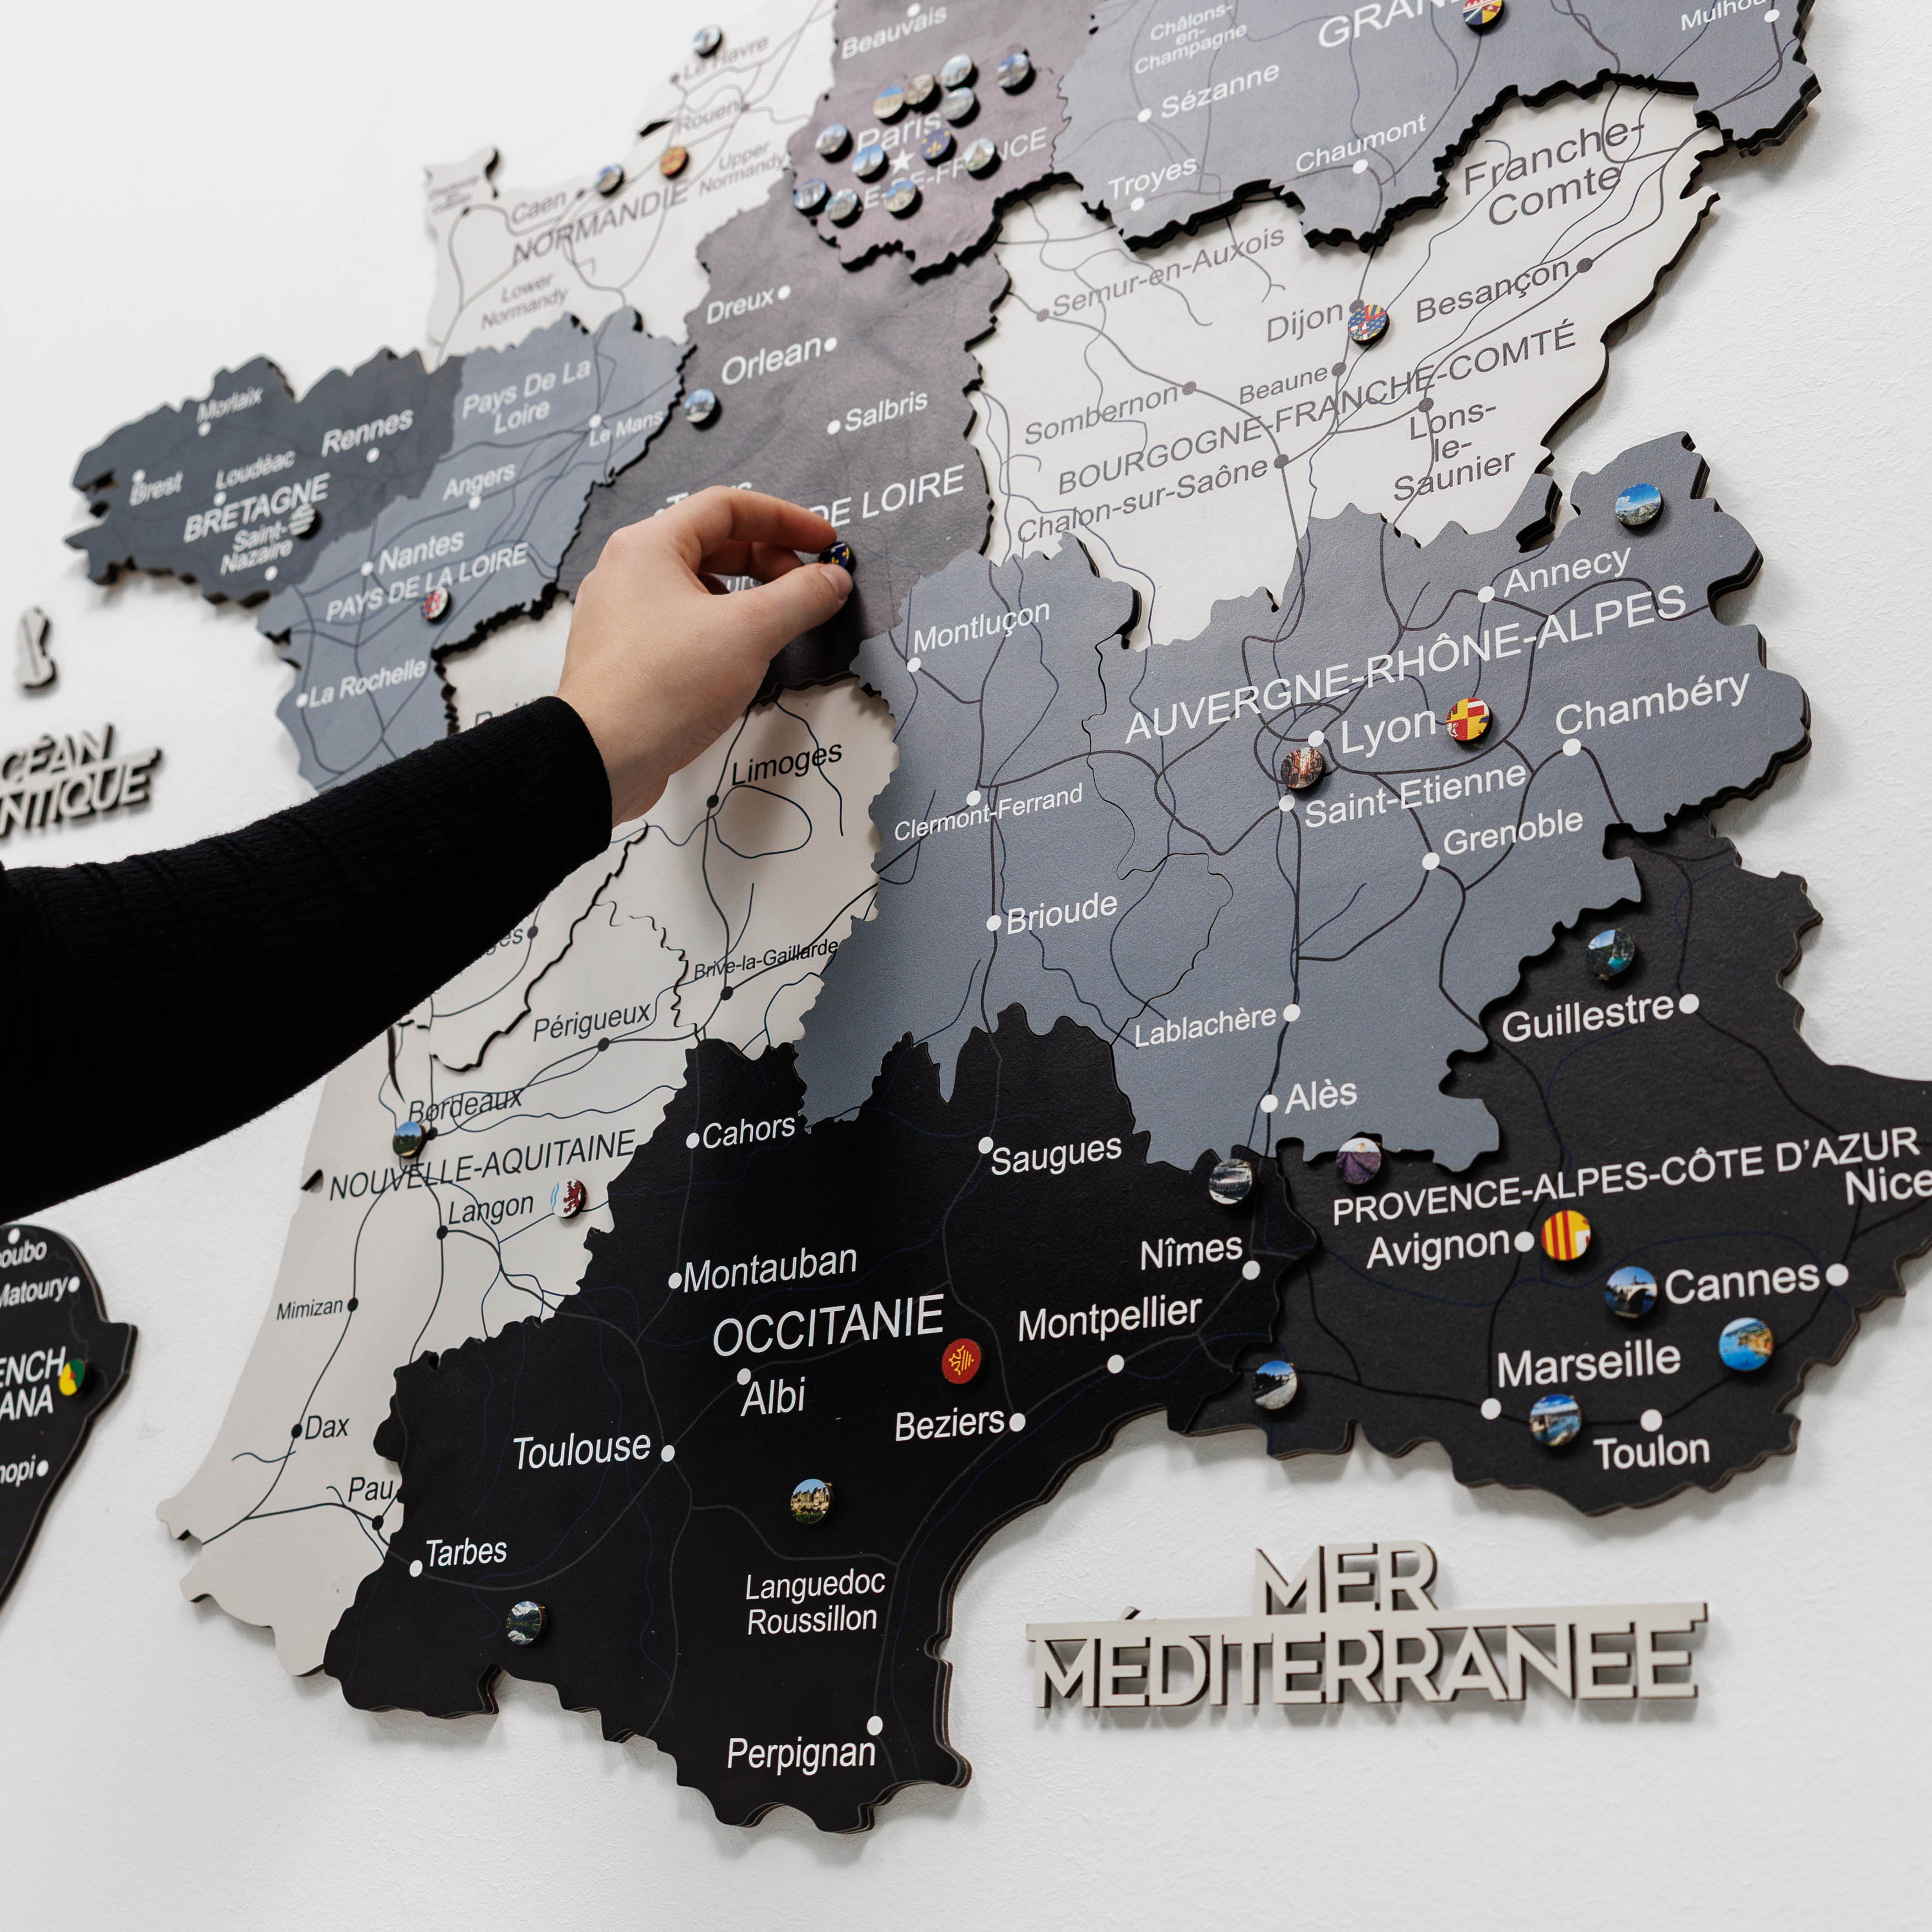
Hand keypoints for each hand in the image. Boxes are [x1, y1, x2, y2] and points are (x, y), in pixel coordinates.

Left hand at [557, 488, 852, 822]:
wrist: (602, 757)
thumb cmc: (662, 687)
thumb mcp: (749, 633)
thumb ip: (800, 598)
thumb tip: (831, 580)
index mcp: (649, 545)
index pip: (728, 507)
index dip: (786, 519)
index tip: (824, 543)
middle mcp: (627, 571)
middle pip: (712, 544)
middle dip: (769, 561)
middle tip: (807, 588)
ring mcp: (620, 615)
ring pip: (695, 587)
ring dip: (745, 598)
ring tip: (777, 625)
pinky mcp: (623, 656)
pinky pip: (679, 624)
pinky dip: (718, 629)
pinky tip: (738, 658)